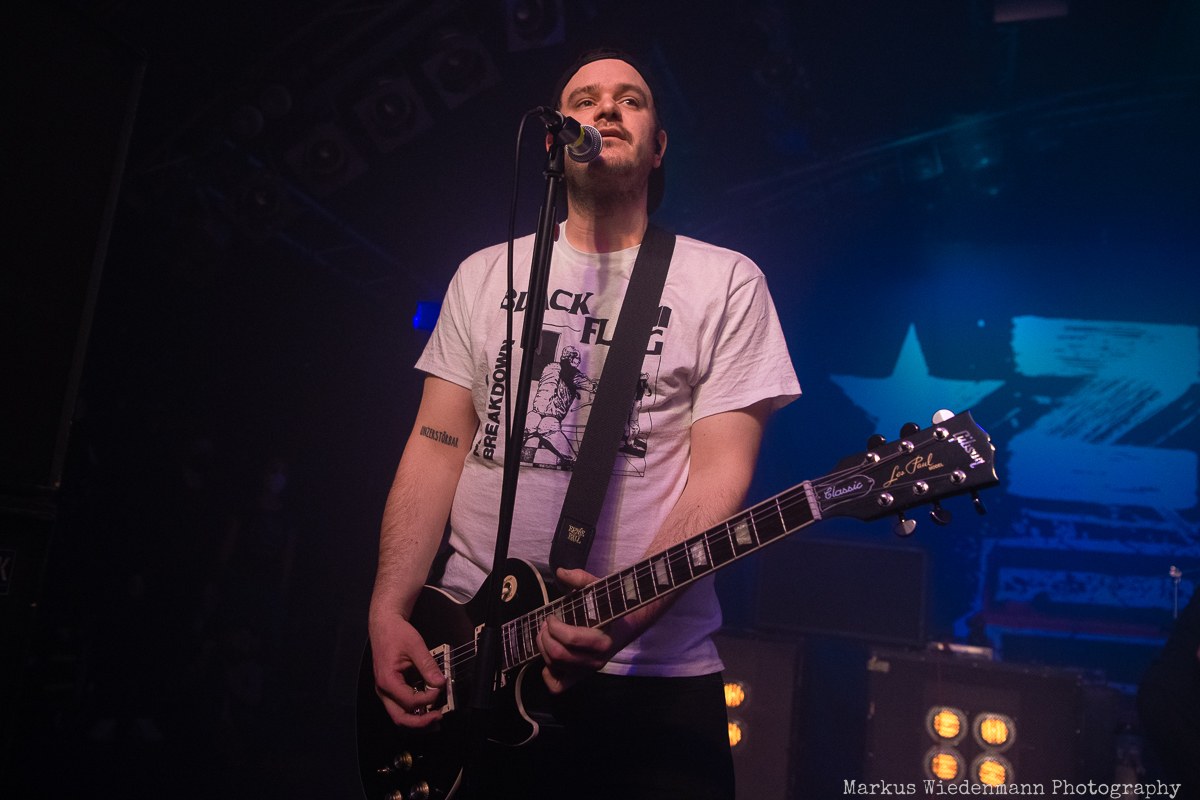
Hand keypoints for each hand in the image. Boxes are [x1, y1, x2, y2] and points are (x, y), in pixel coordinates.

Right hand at [369, 607, 445, 727]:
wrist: (384, 626)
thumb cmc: (395, 633)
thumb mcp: (415, 646)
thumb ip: (428, 666)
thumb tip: (440, 682)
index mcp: (387, 680)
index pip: (410, 701)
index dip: (428, 699)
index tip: (440, 689)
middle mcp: (383, 690)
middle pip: (400, 718)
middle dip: (420, 723)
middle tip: (438, 718)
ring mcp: (386, 691)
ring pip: (399, 716)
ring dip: (417, 722)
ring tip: (434, 722)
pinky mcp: (391, 690)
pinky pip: (401, 707)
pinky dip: (414, 713)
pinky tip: (426, 713)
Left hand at [537, 568, 620, 693]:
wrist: (627, 626)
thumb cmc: (610, 607)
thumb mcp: (599, 589)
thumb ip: (582, 579)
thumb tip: (561, 572)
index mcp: (603, 640)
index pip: (571, 640)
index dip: (554, 627)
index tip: (551, 616)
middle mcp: (597, 660)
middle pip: (558, 655)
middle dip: (545, 637)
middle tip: (545, 625)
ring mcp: (588, 671)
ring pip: (555, 667)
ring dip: (543, 649)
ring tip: (545, 635)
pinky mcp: (580, 677)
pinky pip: (558, 686)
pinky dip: (548, 673)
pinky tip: (549, 656)